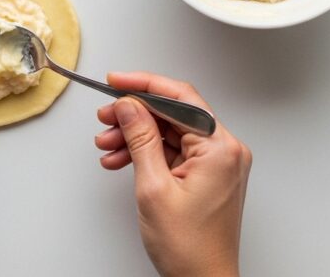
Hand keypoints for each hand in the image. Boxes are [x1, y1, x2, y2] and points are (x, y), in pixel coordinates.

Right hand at [95, 72, 251, 276]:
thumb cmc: (189, 247)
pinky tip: (122, 160)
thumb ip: (140, 138)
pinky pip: (174, 151)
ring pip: (170, 132)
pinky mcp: (208, 174)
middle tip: (104, 119)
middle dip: (134, 115)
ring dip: (135, 136)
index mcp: (220, 148)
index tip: (116, 82)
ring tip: (107, 146)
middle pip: (173, 114)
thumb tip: (128, 104)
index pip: (180, 98)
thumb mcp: (153, 186)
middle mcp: (225, 150)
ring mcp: (218, 163)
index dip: (143, 85)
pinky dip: (147, 153)